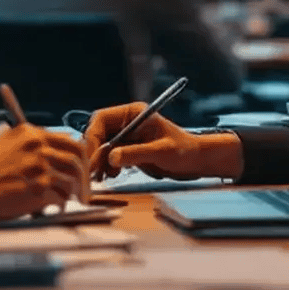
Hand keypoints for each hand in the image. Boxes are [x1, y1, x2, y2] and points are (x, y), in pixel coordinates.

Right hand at [0, 124, 86, 222]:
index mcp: (31, 134)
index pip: (70, 141)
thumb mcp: (0, 141)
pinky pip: (61, 196)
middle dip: (84, 176)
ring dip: (74, 191)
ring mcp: (40, 168)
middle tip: (84, 189)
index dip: (78, 157)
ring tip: (71, 200)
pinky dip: (62, 203)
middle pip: (77, 159)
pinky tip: (57, 207)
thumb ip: (24, 140)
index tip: (79, 168)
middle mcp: (38, 147)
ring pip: (72, 179)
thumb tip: (46, 145)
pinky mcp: (39, 189)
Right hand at [84, 103, 243, 180]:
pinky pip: (109, 156)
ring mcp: (126, 136)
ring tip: (102, 176)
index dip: (93, 137)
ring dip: (98, 161)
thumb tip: (111, 157)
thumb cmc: (184, 150)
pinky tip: (112, 175)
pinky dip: (106, 166)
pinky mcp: (128, 150)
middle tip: (92, 171)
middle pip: (98, 132)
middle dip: (94, 151)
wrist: (196, 161)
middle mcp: (126, 122)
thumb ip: (136, 153)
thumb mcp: (161, 152)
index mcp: (133, 113)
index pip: (102, 119)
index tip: (92, 157)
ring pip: (101, 146)